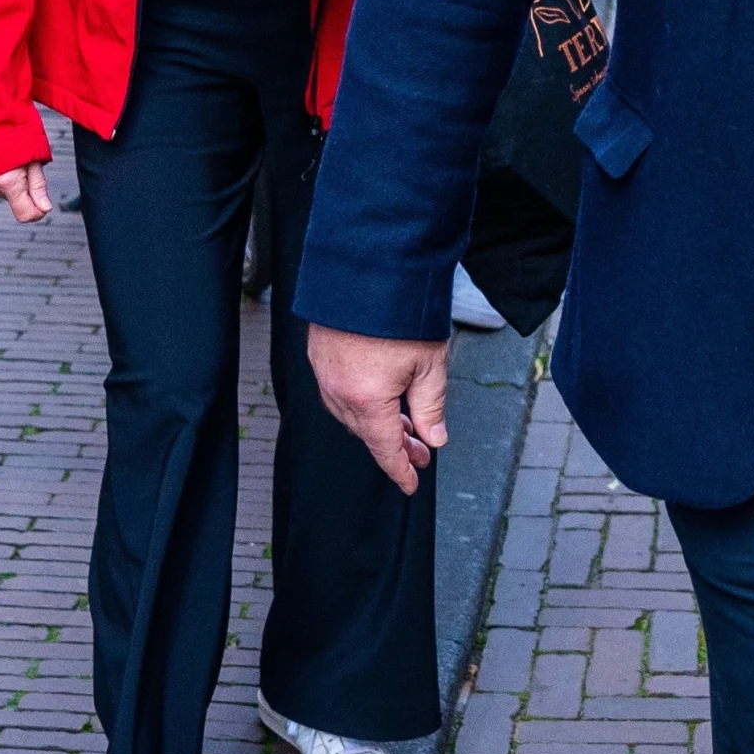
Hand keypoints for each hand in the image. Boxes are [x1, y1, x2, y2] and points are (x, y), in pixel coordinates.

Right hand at [0, 160, 54, 223]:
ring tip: (4, 157)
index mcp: (8, 183)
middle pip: (14, 199)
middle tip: (21, 164)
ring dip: (6, 179)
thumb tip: (45, 209)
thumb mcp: (33, 157)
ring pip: (0, 190)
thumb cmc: (11, 133)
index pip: (26, 214)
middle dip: (22, 187)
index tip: (42, 201)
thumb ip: (38, 186)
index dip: (37, 210)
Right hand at [309, 324, 449, 492]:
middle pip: (367, 432)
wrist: (368, 269)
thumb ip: (430, 406)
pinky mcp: (320, 354)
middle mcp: (339, 390)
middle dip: (396, 445)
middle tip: (420, 451)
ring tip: (406, 424)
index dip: (400, 470)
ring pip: (351, 414)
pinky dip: (361, 402)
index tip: (411, 484)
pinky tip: (380, 397)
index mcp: (366, 399)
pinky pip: (339, 392)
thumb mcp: (430, 364)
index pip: (384, 448)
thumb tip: (433, 438)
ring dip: (379, 423)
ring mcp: (325, 372)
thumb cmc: (401, 312)